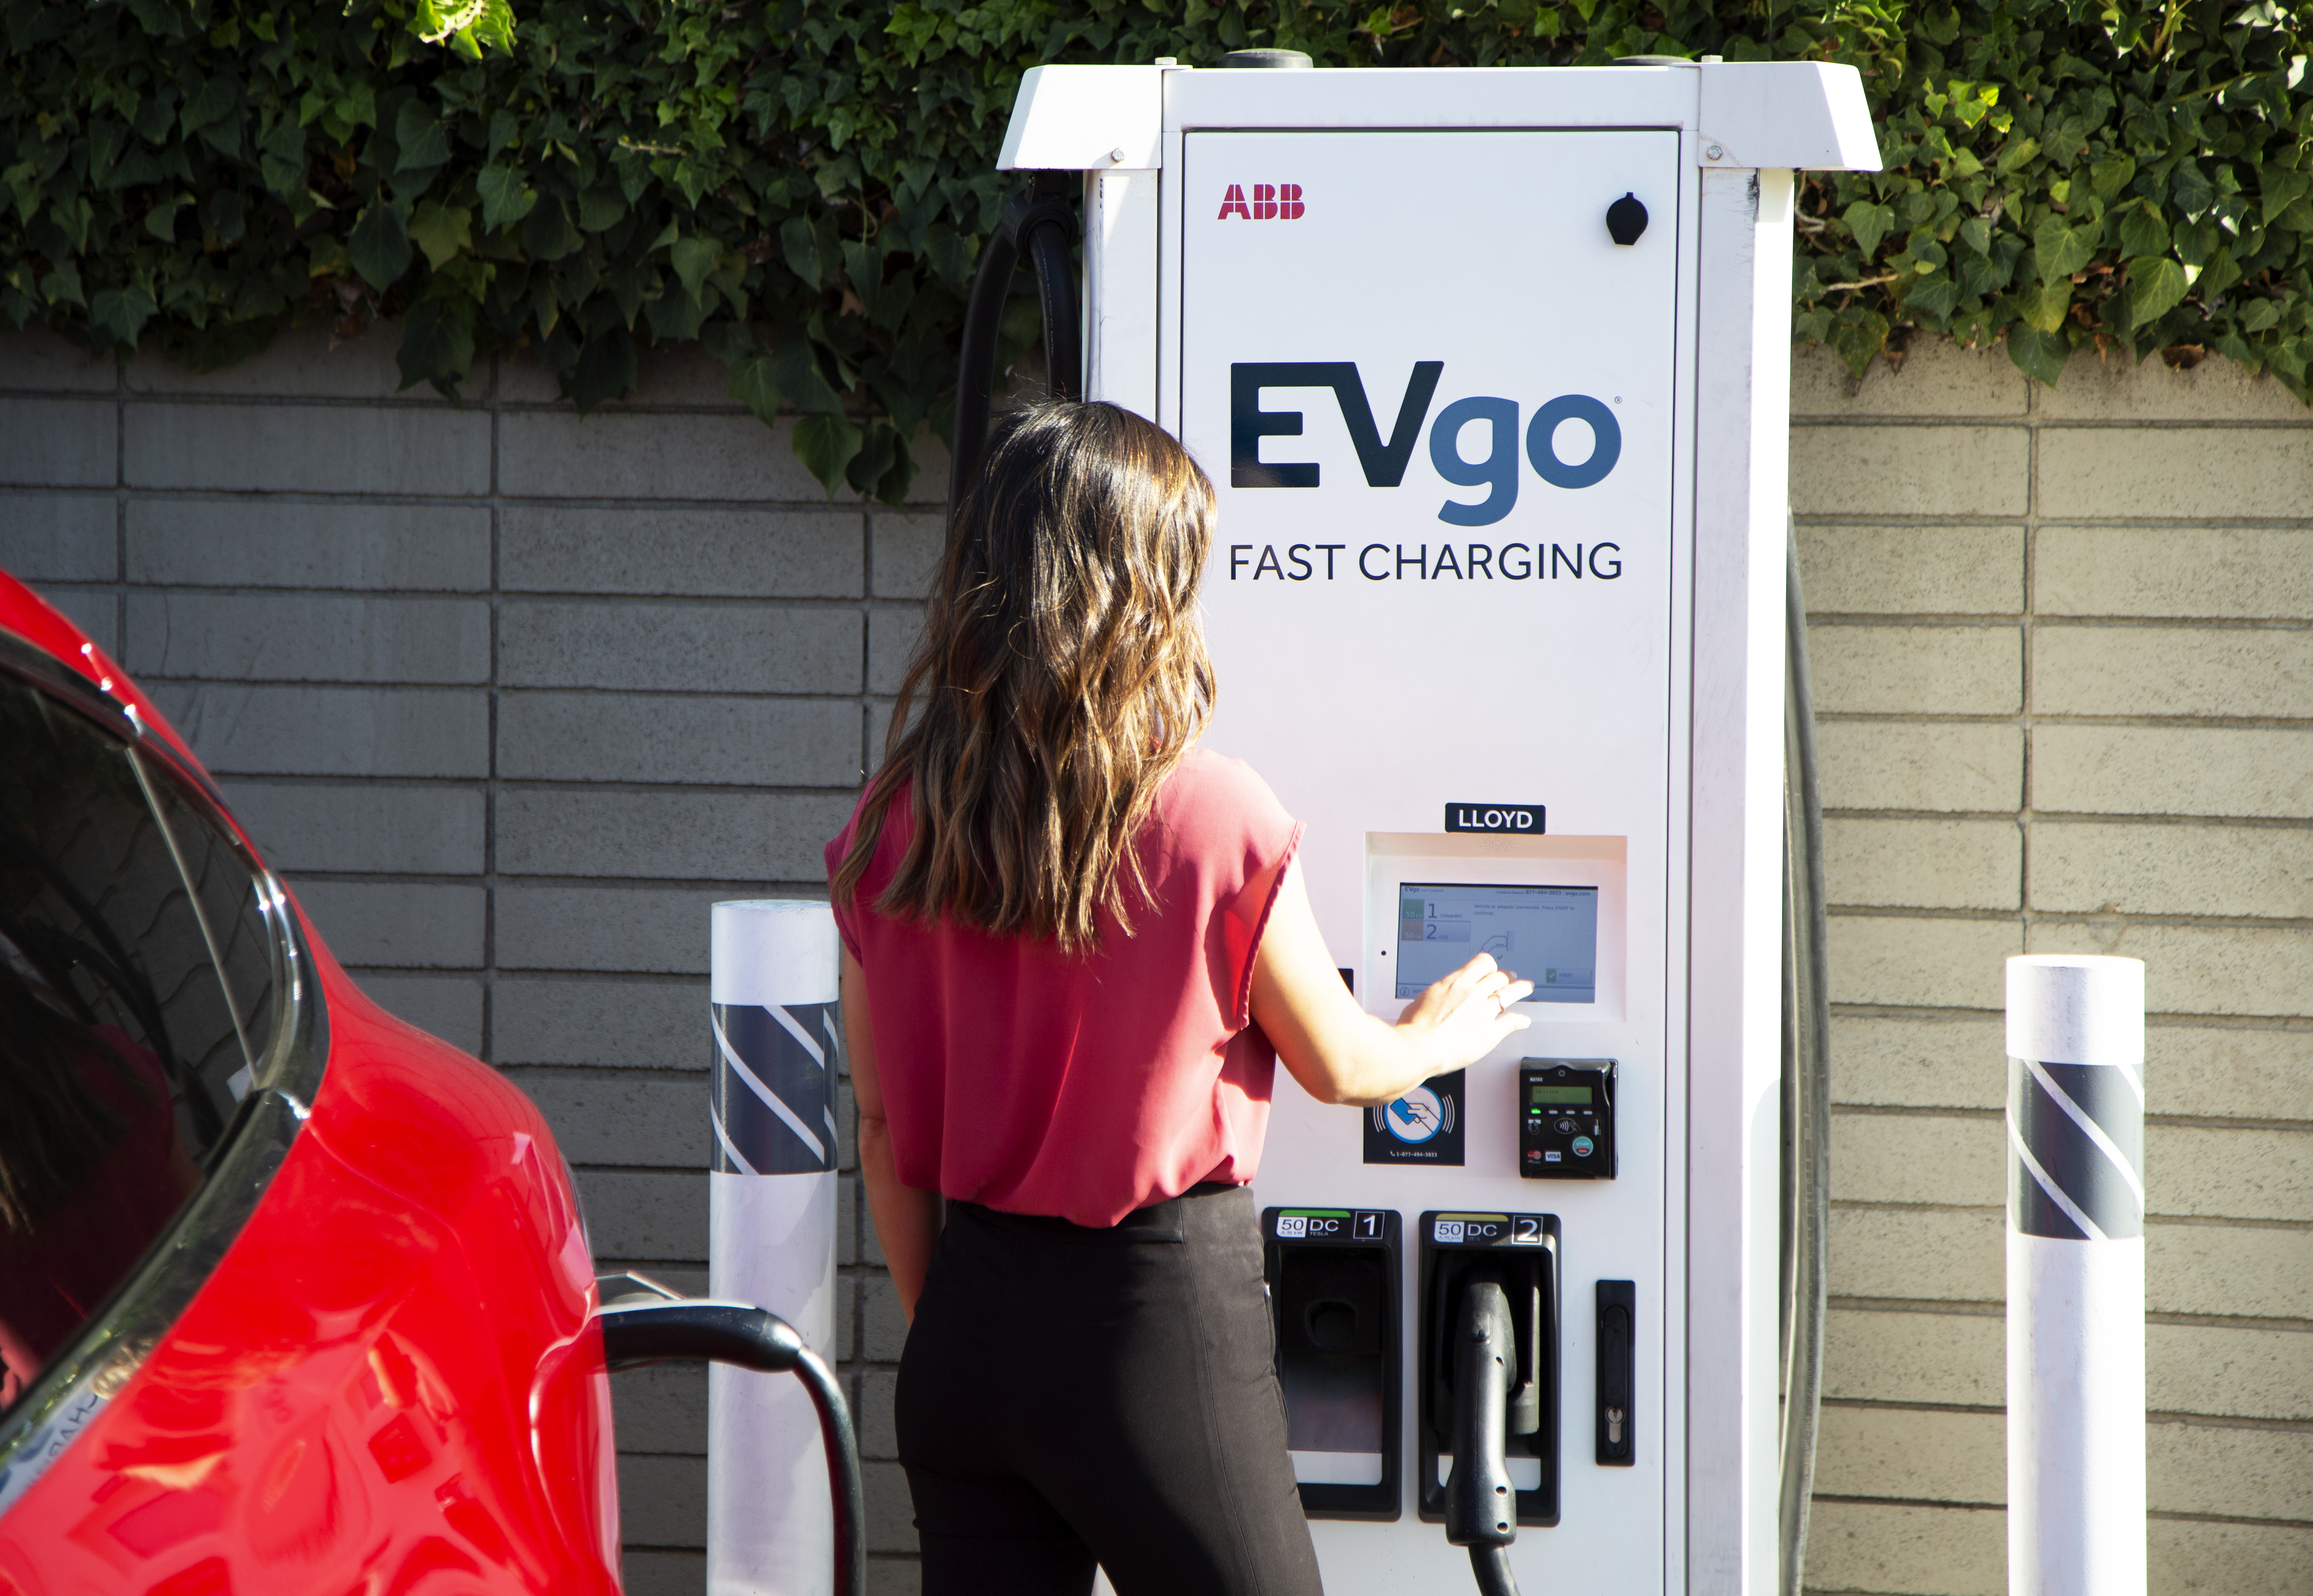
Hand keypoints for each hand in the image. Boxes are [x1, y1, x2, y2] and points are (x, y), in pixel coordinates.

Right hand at [1395, 952, 1533, 1072]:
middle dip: (1504, 977)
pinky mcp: (1490, 1033)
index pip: (1482, 964)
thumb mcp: (1421, 1001)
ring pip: (1509, 994)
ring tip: (1525, 988)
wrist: (1419, 1048)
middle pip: (1498, 977)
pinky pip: (1511, 1023)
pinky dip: (1520, 1021)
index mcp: (1455, 983)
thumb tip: (1433, 1002)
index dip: (1488, 966)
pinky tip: (1524, 1022)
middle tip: (1508, 978)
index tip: (1489, 969)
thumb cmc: (1414, 1028)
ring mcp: (1484, 1012)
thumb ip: (1435, 998)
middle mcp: (1473, 993)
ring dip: (1519, 990)